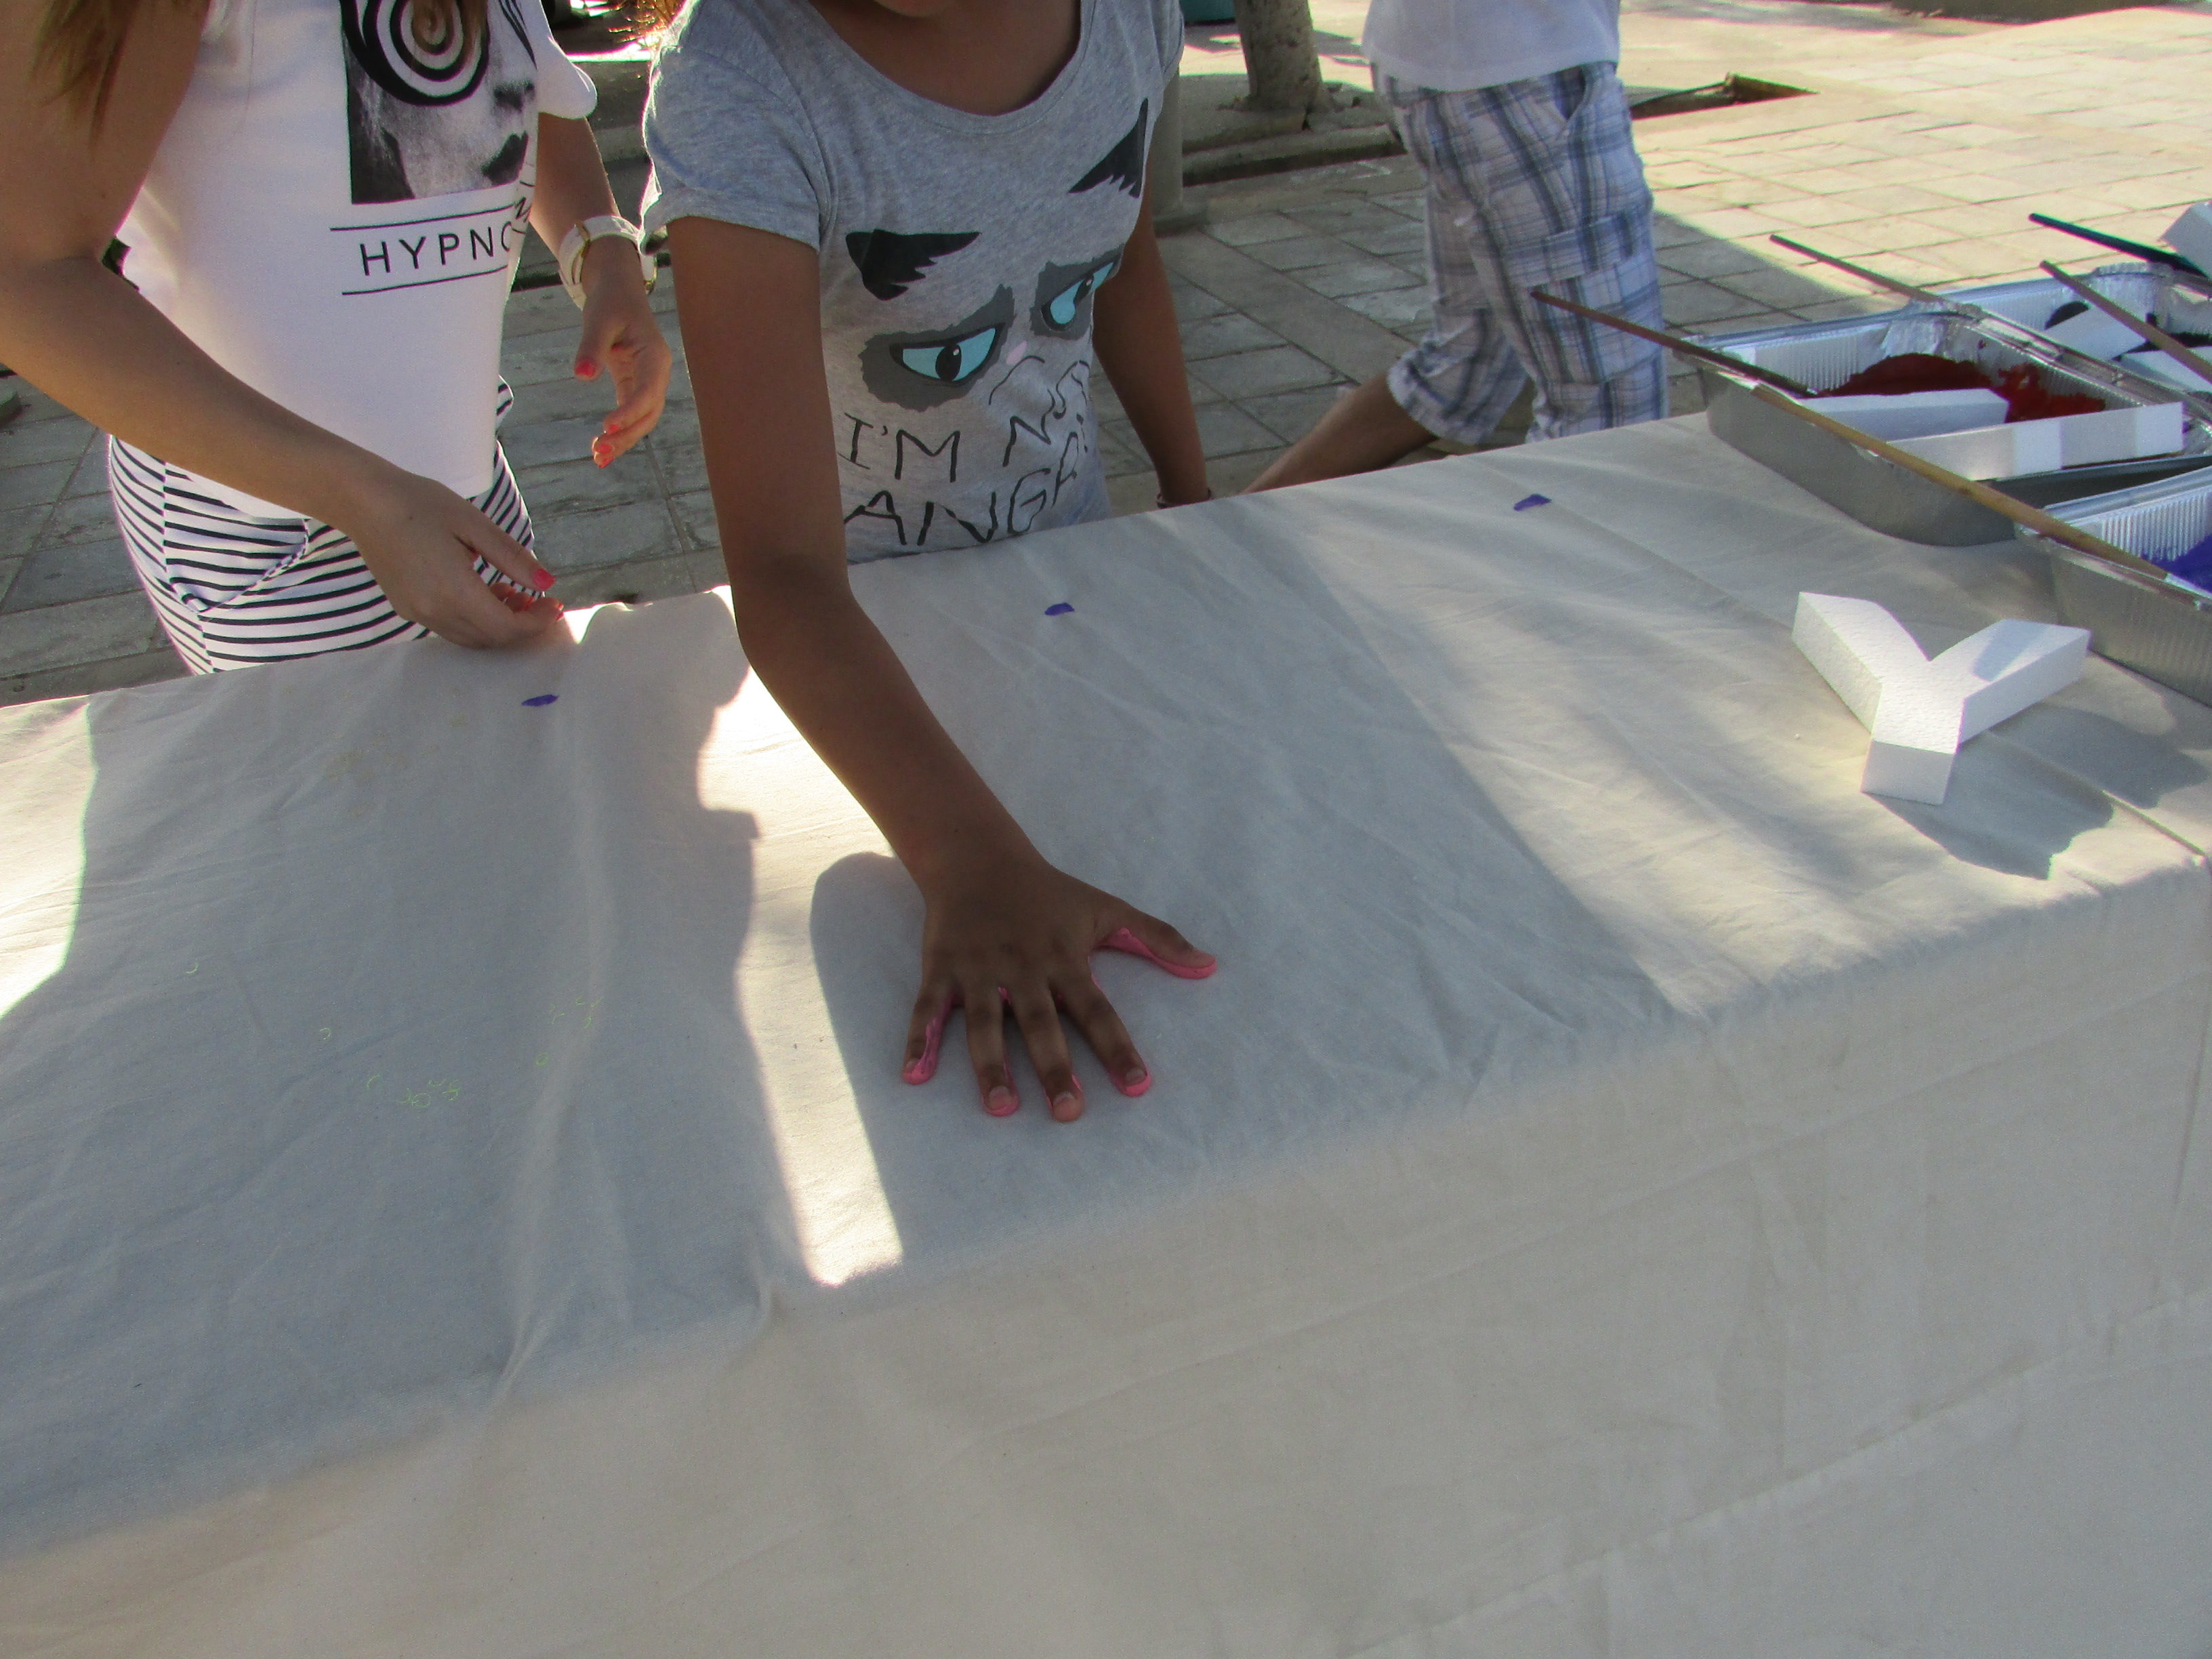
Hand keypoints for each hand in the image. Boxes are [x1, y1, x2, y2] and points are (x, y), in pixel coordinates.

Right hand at [339, 463, 563, 648]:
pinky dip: (474, 620)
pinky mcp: (406, 609)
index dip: (536, 622)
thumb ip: (512, 557)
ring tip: (511, 593)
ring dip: (497, 625)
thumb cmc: (421, 504)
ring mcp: (417, 614)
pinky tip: (481, 592)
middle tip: (537, 599)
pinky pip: (450, 628)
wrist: (364, 501)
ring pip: (470, 638)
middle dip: (521, 625)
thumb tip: (548, 582)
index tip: (554, 603)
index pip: (506, 627)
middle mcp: (434, 612)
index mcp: (454, 591)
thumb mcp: (475, 524)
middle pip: (490, 639)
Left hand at [575, 238, 671, 467]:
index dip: (629, 411)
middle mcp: (656, 373)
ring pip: (642, 419)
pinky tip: (601, 447)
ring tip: (599, 458)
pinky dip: (618, 430)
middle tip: (600, 452)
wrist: (617, 289)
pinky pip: (630, 413)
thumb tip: (581, 375)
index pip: (647, 391)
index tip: (606, 426)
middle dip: (627, 435)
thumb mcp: (598, 319)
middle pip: (648, 413)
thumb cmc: (610, 301)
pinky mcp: (634, 384)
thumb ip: (591, 347)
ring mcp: (647, 381)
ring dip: (623, 439)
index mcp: (654, 356)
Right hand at [901, 850, 1214, 1122]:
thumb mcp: (1107, 909)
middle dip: (1055, 1069)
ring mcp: (980, 970)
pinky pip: (929, 1008)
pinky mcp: (941, 968)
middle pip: (1042, 1026)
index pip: (1098, 1010)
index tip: (1138, 1086)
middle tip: (1069, 1113)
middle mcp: (1024, 968)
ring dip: (991, 1067)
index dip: (1118, 1048)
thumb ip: (1158, 938)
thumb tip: (1210, 966)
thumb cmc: (1050, 892)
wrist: (979, 858)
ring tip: (1002, 1108)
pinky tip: (913, 1075)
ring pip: (986, 1025)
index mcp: (1065, 959)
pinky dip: (919, 1040)